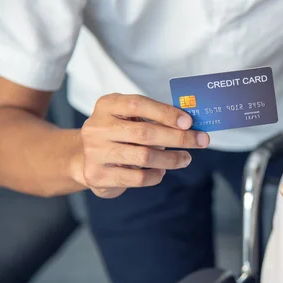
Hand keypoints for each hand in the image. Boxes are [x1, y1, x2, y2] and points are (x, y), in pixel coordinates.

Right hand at [75, 93, 208, 198]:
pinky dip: (156, 174)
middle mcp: (97, 127)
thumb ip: (154, 117)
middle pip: (145, 132)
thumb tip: (189, 123)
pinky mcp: (98, 175)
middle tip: (201, 141)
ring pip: (144, 156)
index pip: (138, 104)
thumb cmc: (117, 134)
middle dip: (178, 137)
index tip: (189, 121)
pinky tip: (162, 170)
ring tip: (186, 158)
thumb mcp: (129, 117)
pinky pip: (137, 177)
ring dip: (172, 158)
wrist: (82, 158)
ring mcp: (96, 152)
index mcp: (107, 105)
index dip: (166, 112)